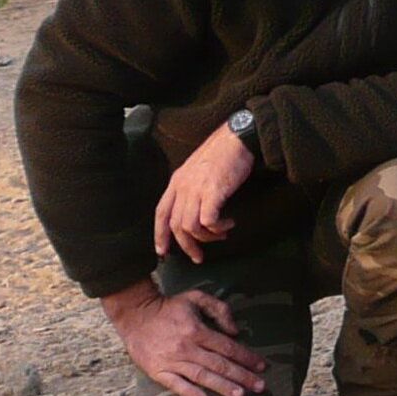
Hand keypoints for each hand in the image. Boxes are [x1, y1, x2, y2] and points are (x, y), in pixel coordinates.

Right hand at [101, 279, 269, 395]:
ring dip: (222, 387)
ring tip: (240, 395)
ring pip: (201, 376)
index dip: (246, 357)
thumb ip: (220, 309)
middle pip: (219, 364)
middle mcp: (186, 347)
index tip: (262, 366)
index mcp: (196, 330)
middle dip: (242, 376)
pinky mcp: (157, 370)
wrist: (135, 314)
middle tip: (260, 387)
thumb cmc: (170, 307)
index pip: (228, 347)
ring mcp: (171, 360)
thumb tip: (235, 331)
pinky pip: (175, 384)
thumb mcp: (196, 298)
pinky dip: (189, 393)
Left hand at [154, 123, 255, 262]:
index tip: (163, 251)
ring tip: (221, 234)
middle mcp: (182, 187)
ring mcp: (196, 189)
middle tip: (199, 257)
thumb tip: (197, 209)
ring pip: (190, 226)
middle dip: (187, 246)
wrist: (237, 138)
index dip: (159, 235)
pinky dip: (217, 228)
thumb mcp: (199, 170)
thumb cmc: (223, 153)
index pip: (161, 212)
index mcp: (177, 182)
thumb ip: (193, 188)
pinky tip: (228, 223)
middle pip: (175, 225)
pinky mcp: (213, 192)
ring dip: (206, 237)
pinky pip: (208, 221)